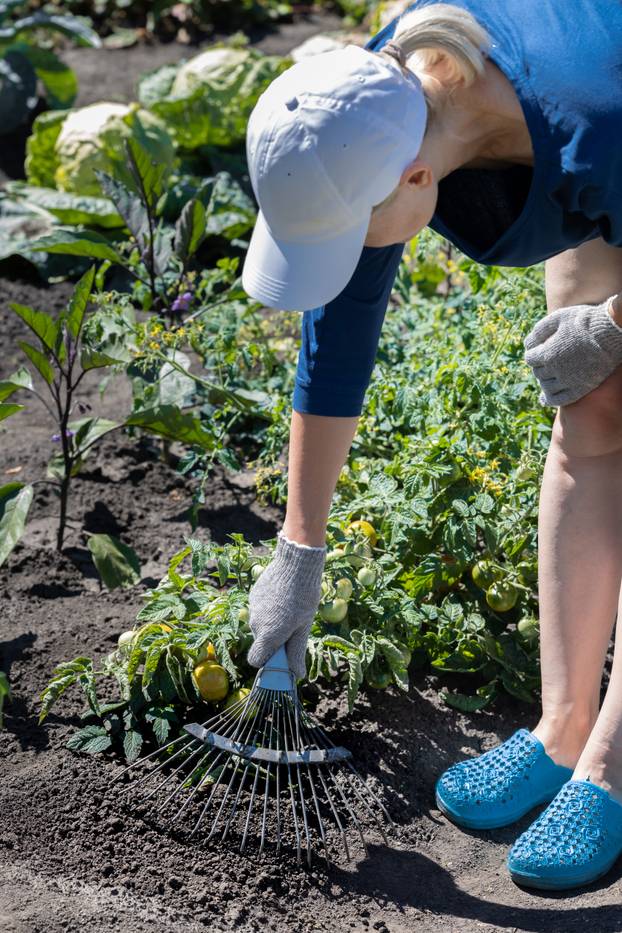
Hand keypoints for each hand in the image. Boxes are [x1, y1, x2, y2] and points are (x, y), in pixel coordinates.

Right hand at [246, 532, 324, 678]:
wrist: (295, 564)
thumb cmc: (304, 598)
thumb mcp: (303, 627)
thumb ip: (296, 652)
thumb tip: (297, 675)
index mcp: (268, 635)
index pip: (256, 660)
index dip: (267, 661)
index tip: (282, 654)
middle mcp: (255, 624)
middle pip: (261, 641)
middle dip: (274, 640)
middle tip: (293, 627)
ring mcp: (252, 608)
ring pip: (261, 625)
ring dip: (273, 623)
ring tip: (290, 608)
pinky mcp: (253, 595)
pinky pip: (260, 610)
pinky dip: (270, 609)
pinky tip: (283, 597)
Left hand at [524, 296, 621, 405]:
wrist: (610, 331)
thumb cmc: (584, 321)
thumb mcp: (559, 318)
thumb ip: (540, 329)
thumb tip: (527, 343)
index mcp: (548, 353)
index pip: (530, 359)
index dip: (533, 353)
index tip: (538, 350)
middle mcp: (555, 370)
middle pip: (538, 373)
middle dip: (540, 366)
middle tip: (546, 361)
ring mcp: (568, 381)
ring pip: (547, 387)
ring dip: (544, 381)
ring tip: (548, 376)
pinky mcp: (581, 388)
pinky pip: (560, 399)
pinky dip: (549, 400)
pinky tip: (544, 399)